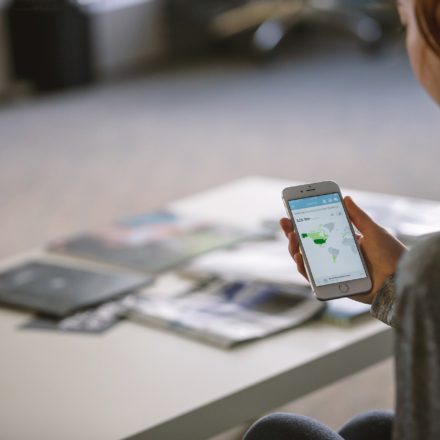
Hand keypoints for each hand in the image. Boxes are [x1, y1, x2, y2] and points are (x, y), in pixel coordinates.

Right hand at [280, 196, 406, 303]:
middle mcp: (334, 256)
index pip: (318, 231)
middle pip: (307, 245)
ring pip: (305, 259)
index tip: (292, 212)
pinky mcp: (330, 284)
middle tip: (285, 221)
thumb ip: (357, 216)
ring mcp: (330, 270)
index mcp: (343, 243)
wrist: (398, 279)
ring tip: (293, 236)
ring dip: (295, 247)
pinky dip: (302, 266)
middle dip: (293, 232)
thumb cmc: (390, 256)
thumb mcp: (373, 230)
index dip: (304, 223)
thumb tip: (346, 198)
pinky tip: (299, 255)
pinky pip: (311, 276)